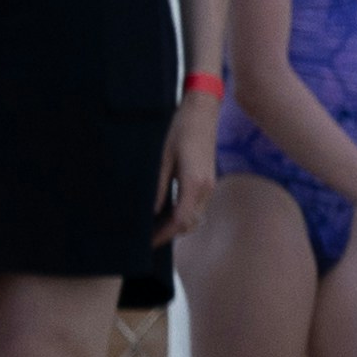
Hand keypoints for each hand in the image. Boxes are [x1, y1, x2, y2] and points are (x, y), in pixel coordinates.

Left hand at [161, 96, 216, 239]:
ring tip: (153, 227)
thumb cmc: (178, 130)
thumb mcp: (161, 158)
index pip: (180, 221)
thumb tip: (150, 212)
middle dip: (169, 234)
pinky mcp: (208, 182)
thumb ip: (157, 188)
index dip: (163, 235)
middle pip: (190, 224)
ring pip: (195, 217)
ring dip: (176, 225)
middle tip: (146, 239)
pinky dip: (182, 215)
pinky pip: (196, 207)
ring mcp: (210, 186)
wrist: (202, 113)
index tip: (147, 243)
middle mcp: (206, 189)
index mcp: (194, 184)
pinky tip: (165, 212)